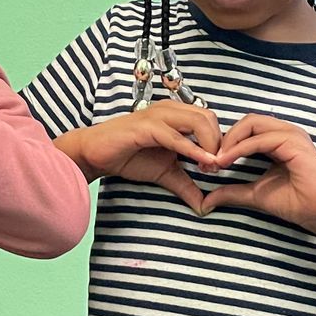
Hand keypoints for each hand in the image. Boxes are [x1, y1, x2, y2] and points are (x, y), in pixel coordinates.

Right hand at [74, 103, 221, 213]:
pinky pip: (176, 136)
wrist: (96, 155)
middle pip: (209, 118)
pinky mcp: (146, 127)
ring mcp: (158, 115)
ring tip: (209, 167)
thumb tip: (205, 206)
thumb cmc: (128, 156)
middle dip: (219, 143)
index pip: (210, 120)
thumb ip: (186, 186)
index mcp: (176, 114)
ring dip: (210, 145)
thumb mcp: (165, 174)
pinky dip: (193, 149)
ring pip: (198, 121)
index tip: (218, 166)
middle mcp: (170, 109)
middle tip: (215, 167)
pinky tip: (202, 163)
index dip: (219, 143)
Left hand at [201, 114, 315, 235]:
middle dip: (225, 137)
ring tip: (218, 160)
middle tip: (212, 159)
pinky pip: (260, 139)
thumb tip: (207, 200)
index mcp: (279, 140)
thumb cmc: (298, 203)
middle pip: (247, 121)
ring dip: (230, 140)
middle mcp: (286, 133)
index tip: (212, 163)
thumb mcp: (256, 195)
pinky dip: (240, 148)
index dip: (227, 142)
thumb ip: (233, 192)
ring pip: (252, 123)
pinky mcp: (294, 143)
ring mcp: (291, 135)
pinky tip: (228, 161)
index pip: (247, 128)